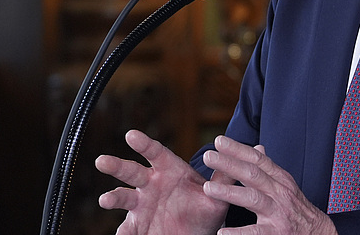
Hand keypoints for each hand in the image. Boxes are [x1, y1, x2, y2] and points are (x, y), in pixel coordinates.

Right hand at [95, 129, 230, 234]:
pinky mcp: (137, 226)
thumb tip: (257, 150)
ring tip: (106, 199)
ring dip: (112, 197)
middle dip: (116, 166)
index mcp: (169, 170)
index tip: (131, 135)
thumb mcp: (219, 192)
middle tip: (102, 160)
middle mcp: (150, 185)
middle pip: (131, 172)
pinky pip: (126, 229)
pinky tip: (120, 234)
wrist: (198, 230)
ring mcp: (141, 205)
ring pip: (122, 198)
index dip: (144, 144)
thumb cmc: (206, 205)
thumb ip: (229, 174)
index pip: (155, 153)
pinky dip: (122, 232)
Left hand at [201, 135, 337, 234]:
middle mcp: (280, 193)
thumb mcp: (286, 186)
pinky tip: (221, 232)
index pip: (258, 160)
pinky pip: (255, 233)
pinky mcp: (277, 233)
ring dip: (229, 192)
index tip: (219, 141)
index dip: (239, 149)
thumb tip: (258, 147)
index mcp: (280, 180)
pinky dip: (238, 233)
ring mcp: (278, 213)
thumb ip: (269, 169)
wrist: (319, 234)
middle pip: (253, 174)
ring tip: (208, 188)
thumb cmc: (298, 210)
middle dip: (230, 164)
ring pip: (252, 199)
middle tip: (208, 156)